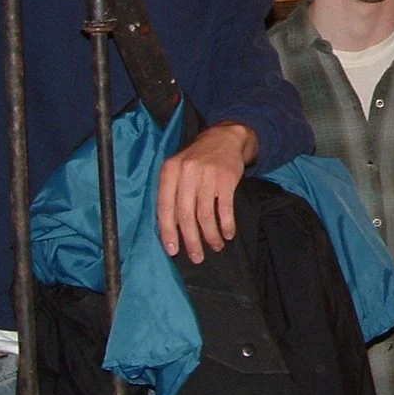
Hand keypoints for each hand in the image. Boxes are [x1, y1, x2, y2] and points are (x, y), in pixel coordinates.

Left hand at [156, 122, 256, 263]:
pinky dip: (226, 224)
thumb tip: (172, 230)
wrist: (224, 137)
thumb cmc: (197, 159)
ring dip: (210, 235)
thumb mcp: (178, 169)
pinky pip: (225, 207)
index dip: (168, 231)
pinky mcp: (227, 178)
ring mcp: (208, 175)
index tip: (173, 251)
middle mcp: (187, 172)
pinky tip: (228, 234)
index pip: (165, 207)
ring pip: (206, 214)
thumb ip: (172, 194)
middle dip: (191, 239)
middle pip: (186, 214)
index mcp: (170, 171)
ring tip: (215, 247)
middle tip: (196, 256)